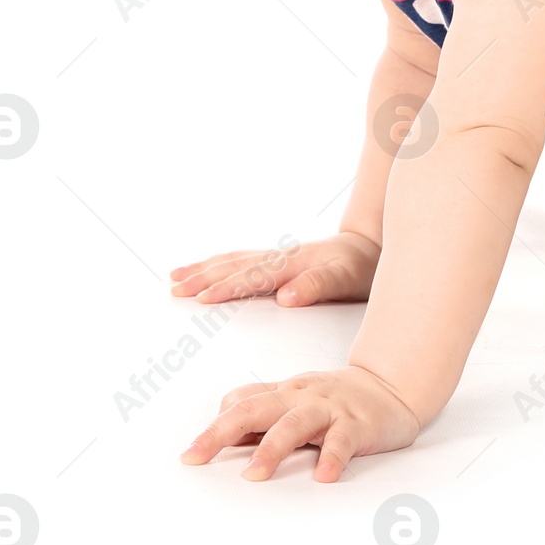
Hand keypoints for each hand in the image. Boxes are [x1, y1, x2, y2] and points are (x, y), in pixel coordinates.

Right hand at [169, 232, 379, 305]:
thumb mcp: (345, 280)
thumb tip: (286, 298)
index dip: (227, 287)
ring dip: (204, 268)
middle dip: (203, 277)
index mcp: (292, 265)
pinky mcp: (277, 260)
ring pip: (233, 260)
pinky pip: (241, 259)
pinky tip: (207, 268)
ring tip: (175, 276)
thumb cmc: (358, 267)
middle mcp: (280, 257)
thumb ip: (317, 287)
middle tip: (174, 288)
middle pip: (235, 265)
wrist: (369, 246)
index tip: (201, 297)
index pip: (253, 277)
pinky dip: (219, 263)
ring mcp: (276, 256)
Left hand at [180, 366, 420, 481]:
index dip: (214, 427)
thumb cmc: (336, 399)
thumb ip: (262, 412)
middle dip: (221, 433)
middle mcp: (300, 397)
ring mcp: (329, 409)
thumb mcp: (295, 399)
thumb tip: (221, 433)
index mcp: (283, 393)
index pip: (241, 402)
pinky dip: (332, 457)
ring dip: (272, 448)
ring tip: (254, 476)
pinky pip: (343, 440)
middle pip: (255, 408)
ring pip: (295, 424)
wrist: (392, 385)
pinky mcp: (358, 424)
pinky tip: (324, 477)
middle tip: (195, 458)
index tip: (189, 457)